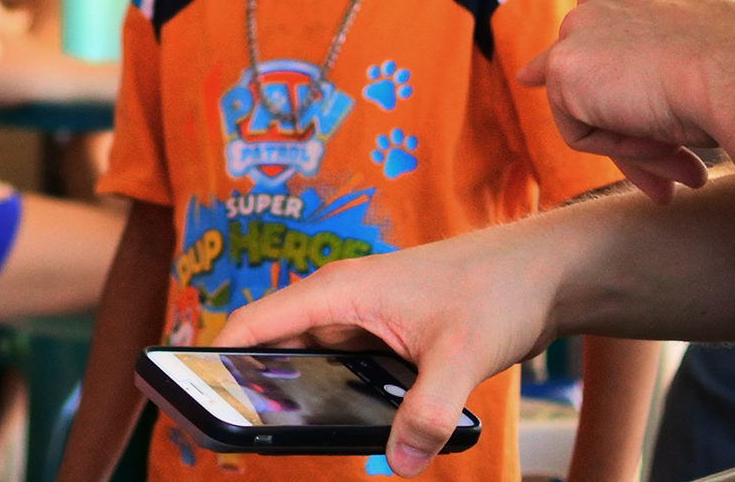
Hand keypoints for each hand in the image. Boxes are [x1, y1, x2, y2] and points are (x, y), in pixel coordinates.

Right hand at [216, 221, 563, 476]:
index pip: (254, 323)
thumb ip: (428, 412)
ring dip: (301, 397)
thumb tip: (401, 465)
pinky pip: (343, 372)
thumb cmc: (496, 289)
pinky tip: (350, 429)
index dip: (216, 359)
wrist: (542, 272)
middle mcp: (340, 302)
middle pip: (274, 349)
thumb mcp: (461, 355)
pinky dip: (337, 399)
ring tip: (289, 438)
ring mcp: (361, 320)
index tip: (193, 398)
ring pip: (310, 364)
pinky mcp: (383, 338)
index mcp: (338, 291)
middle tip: (241, 433)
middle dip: (255, 388)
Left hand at [518, 0, 734, 202]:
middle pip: (602, 89)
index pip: (615, 53)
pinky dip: (624, 152)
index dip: (643, 100)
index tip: (677, 134)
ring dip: (644, 152)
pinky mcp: (562, 68)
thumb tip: (705, 1)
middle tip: (691, 176)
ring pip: (594, 116)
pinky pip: (581, 135)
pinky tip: (667, 146)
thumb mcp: (721, 45)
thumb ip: (687, 38)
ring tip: (693, 174)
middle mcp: (597, 3)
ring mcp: (575, 32)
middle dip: (644, 138)